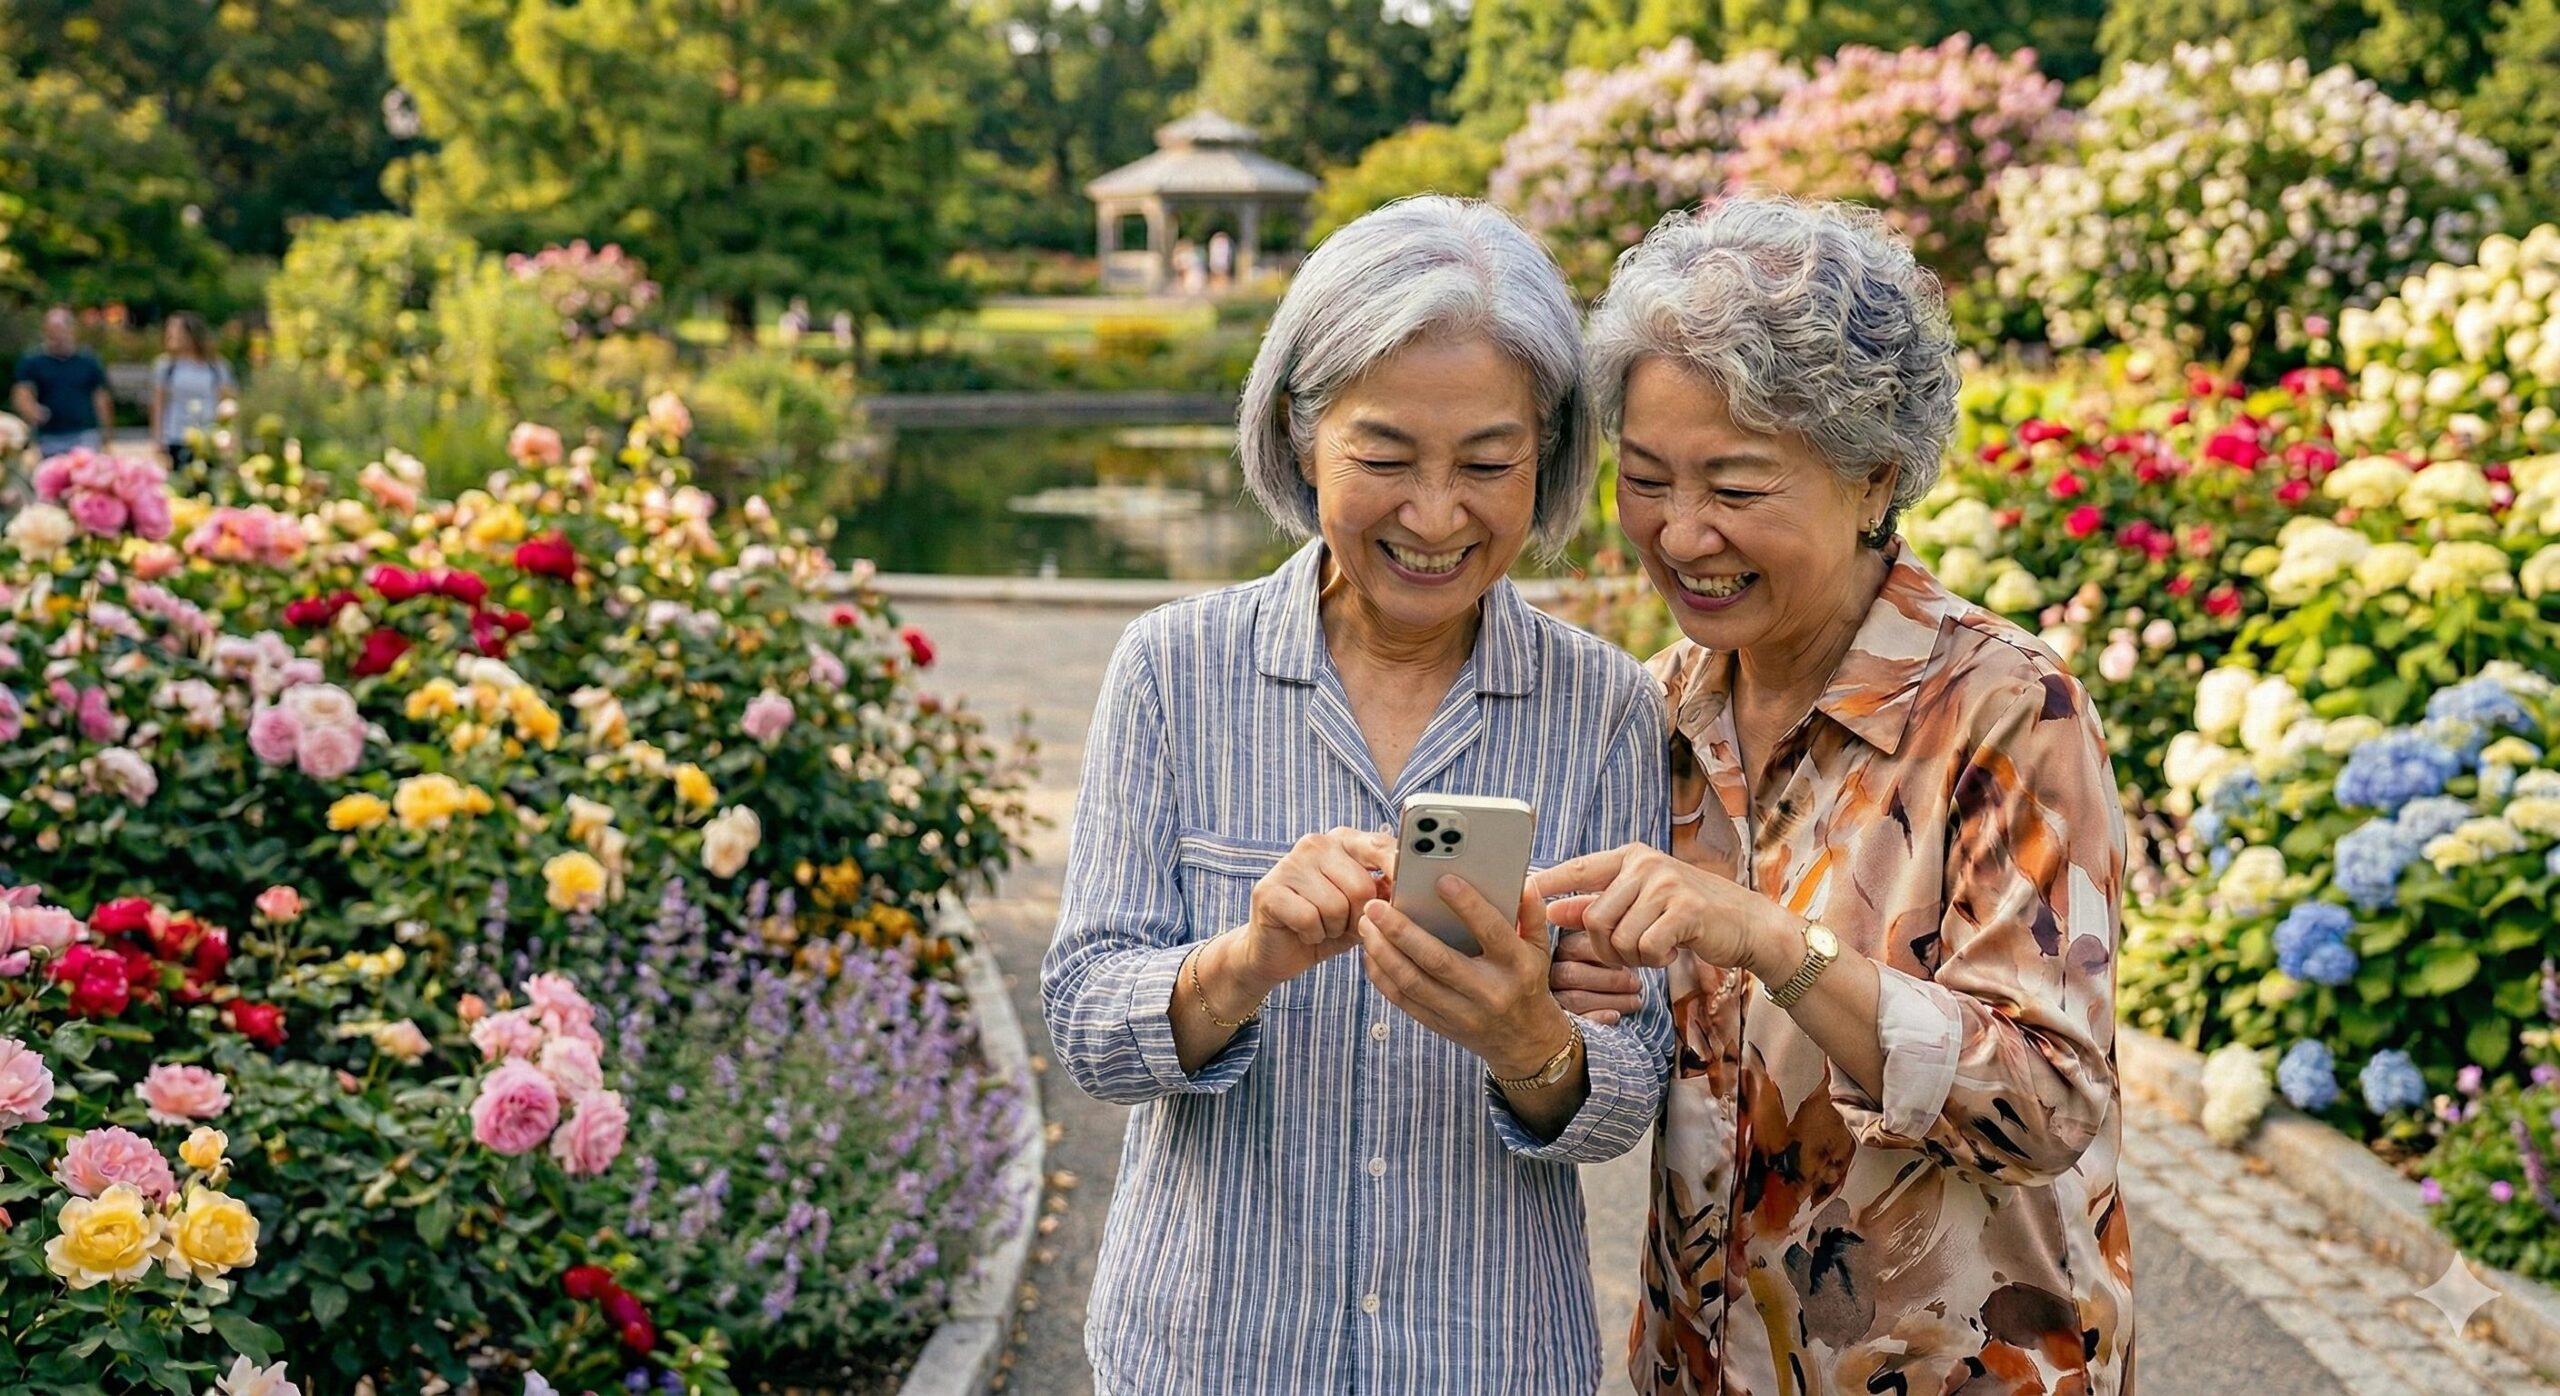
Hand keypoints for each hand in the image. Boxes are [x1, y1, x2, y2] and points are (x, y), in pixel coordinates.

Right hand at [1232, 828, 1396, 997]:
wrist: (1277, 951)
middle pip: (1361, 885)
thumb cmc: (1325, 926)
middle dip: (1358, 917)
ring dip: (1333, 929)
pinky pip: (1309, 918)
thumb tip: (1409, 891)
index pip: (1380, 845)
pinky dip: (1312, 935)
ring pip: (1336, 906)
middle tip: (1343, 923)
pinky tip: (1303, 932)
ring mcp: (1289, 864)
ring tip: (1321, 926)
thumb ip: (1384, 895)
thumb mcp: (1363, 910)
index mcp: (1342, 841)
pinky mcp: (1269, 890)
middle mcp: (1315, 844)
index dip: (1399, 869)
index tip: (1410, 890)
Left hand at [1356, 876, 1571, 1078]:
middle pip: (1437, 959)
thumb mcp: (1539, 948)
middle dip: (1402, 930)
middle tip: (1376, 906)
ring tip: (1366, 924)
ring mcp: (1461, 1012)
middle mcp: (1488, 991)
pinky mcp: (1440, 1024)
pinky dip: (1382, 975)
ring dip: (1383, 951)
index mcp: (1516, 966)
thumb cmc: (1528, 984)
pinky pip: (1403, 1000)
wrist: (1526, 1043)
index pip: (1491, 931)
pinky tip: (1371, 951)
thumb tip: (1522, 881)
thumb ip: (1531, 913)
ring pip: (1412, 982)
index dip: (1468, 905)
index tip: (1441, 880)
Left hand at [1532, 844, 1784, 972]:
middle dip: (1605, 948)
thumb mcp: (1641, 901)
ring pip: (1617, 938)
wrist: (1747, 924)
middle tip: (1629, 952)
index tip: (1518, 893)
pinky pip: (1645, 948)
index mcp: (1629, 857)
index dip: (1545, 883)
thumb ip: (1597, 903)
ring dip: (1631, 957)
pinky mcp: (1685, 910)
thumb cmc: (1688, 913)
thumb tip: (1548, 908)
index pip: (1576, 868)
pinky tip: (1670, 951)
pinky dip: (1654, 961)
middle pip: (1593, 918)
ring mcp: (1666, 884)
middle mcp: (1645, 864)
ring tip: (1653, 948)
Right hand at [1550, 931, 1643, 1024]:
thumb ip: (1607, 943)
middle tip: (1637, 984)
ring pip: (1575, 999)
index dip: (1605, 955)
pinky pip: (1577, 1021)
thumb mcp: (1602, 952)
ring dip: (1610, 1000)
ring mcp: (1552, 999)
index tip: (1628, 962)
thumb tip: (1624, 937)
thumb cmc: (1602, 969)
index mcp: (1560, 949)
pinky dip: (1598, 1017)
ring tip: (1635, 1001)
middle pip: (1574, 974)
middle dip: (1611, 980)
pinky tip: (1616, 1016)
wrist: (1588, 1003)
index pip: (1577, 948)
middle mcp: (1550, 973)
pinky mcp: (1559, 1022)